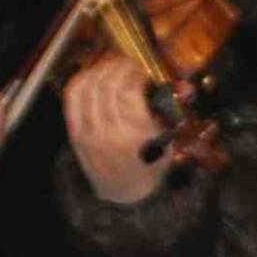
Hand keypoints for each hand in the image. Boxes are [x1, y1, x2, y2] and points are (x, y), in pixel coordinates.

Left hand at [64, 54, 170, 204]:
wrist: (124, 192)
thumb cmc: (149, 166)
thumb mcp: (166, 141)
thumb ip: (170, 111)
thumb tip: (184, 85)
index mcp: (135, 135)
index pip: (128, 91)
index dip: (135, 73)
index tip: (143, 70)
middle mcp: (109, 132)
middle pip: (107, 85)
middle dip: (118, 66)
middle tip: (128, 63)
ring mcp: (89, 132)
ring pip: (88, 87)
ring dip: (100, 69)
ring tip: (112, 65)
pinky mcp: (75, 132)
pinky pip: (72, 97)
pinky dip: (81, 80)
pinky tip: (92, 74)